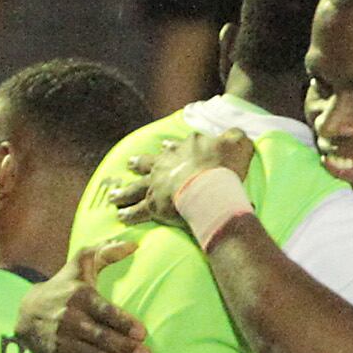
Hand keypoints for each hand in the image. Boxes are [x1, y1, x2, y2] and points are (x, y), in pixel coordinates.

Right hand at [17, 242, 150, 352]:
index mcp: (80, 297)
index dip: (123, 322)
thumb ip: (106, 252)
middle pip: (100, 337)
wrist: (27, 312)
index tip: (141, 333)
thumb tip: (135, 244)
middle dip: (124, 349)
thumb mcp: (80, 264)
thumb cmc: (64, 286)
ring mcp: (63, 343)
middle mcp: (70, 320)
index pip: (104, 311)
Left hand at [108, 125, 256, 227]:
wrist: (209, 185)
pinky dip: (129, 214)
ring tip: (114, 195)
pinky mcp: (153, 203)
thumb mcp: (237, 143)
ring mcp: (157, 182)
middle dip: (139, 163)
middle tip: (129, 164)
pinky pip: (138, 211)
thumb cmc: (224, 166)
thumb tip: (236, 135)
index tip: (164, 148)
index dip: (171, 148)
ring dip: (125, 191)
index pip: (177, 146)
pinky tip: (121, 217)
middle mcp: (168, 162)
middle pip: (149, 162)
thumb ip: (235, 137)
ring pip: (137, 186)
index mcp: (187, 147)